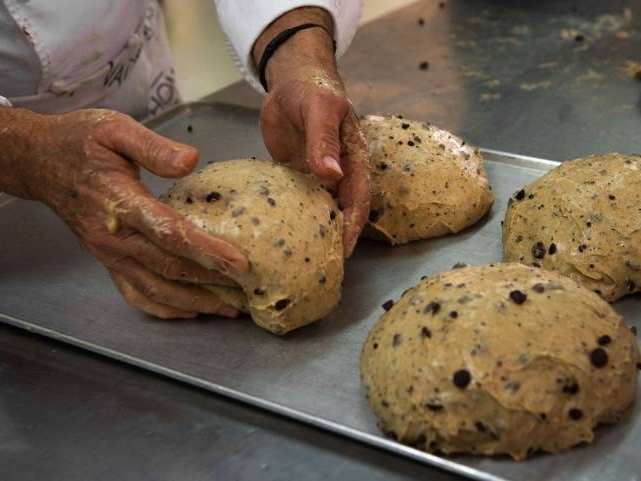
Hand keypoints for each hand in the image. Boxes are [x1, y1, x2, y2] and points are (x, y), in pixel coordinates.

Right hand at [0, 105, 248, 318]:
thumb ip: (154, 146)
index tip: (239, 262)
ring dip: (192, 302)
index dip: (206, 251)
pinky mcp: (106, 260)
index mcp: (120, 202)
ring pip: (154, 289)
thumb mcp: (115, 129)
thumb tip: (191, 161)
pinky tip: (189, 311)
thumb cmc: (80, 142)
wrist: (39, 161)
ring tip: (227, 308)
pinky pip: (134, 294)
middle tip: (246, 290)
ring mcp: (108, 254)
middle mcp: (114, 237)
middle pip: (168, 268)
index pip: (170, 234)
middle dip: (210, 283)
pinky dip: (163, 308)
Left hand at [254, 8, 370, 256]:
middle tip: (322, 266)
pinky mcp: (298, 176)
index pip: (358, 200)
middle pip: (342, 212)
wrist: (291, 80)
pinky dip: (295, 218)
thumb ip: (324, 141)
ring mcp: (318, 177)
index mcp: (353, 159)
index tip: (343, 251)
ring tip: (303, 259)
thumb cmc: (313, 89)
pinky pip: (300, 202)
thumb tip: (331, 174)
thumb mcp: (320, 109)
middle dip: (336, 239)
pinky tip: (282, 235)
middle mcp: (339, 173)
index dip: (353, 226)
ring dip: (316, 232)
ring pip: (322, 211)